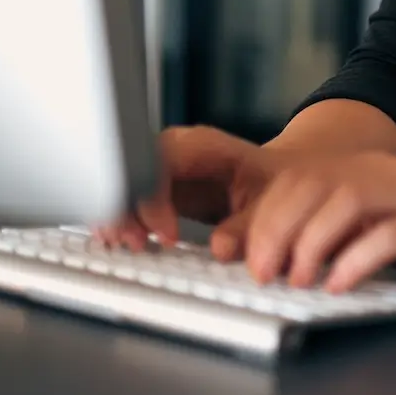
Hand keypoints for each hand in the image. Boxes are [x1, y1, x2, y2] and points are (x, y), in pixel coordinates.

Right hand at [98, 125, 275, 250]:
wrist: (277, 175)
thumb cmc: (274, 182)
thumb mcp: (272, 202)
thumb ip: (247, 226)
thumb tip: (220, 248)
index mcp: (202, 146)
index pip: (160, 163)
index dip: (154, 200)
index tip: (167, 235)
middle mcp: (176, 151)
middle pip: (131, 171)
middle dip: (125, 210)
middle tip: (136, 244)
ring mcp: (162, 168)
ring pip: (123, 184)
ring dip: (118, 217)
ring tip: (130, 245)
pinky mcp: (156, 187)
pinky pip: (128, 200)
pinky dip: (122, 221)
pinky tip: (128, 240)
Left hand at [231, 152, 395, 291]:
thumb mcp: (379, 223)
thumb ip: (337, 230)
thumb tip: (277, 254)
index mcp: (365, 170)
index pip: (298, 179)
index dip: (263, 217)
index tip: (245, 256)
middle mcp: (384, 173)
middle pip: (313, 185)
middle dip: (276, 230)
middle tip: (263, 273)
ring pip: (346, 201)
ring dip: (311, 242)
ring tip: (297, 279)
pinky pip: (390, 235)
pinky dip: (357, 259)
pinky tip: (340, 283)